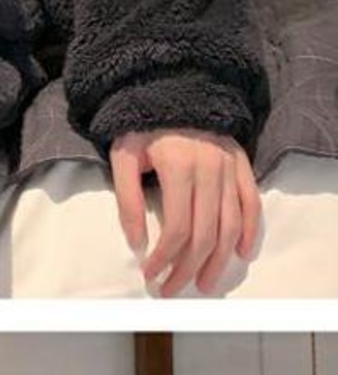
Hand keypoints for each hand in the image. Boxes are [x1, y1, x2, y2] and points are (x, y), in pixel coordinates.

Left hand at [109, 129, 260, 296]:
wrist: (174, 85)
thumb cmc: (143, 123)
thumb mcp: (124, 155)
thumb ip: (127, 199)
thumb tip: (137, 243)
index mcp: (180, 167)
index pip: (178, 228)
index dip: (165, 258)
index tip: (150, 275)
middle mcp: (210, 168)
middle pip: (205, 233)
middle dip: (187, 269)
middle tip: (171, 289)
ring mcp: (230, 166)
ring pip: (230, 224)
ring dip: (219, 260)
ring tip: (205, 283)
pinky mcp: (241, 162)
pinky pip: (251, 201)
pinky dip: (250, 229)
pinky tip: (241, 252)